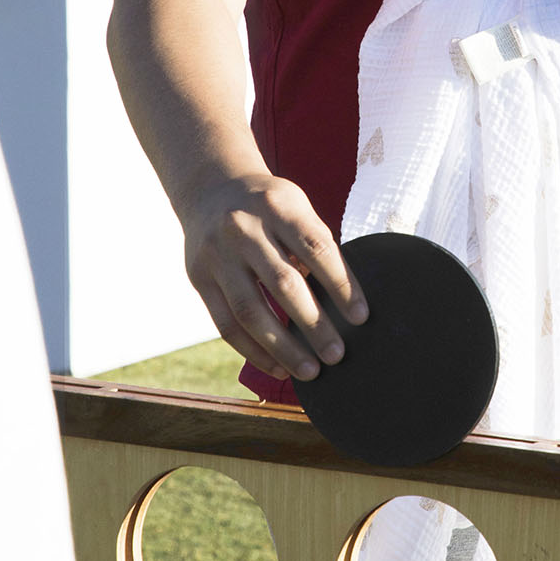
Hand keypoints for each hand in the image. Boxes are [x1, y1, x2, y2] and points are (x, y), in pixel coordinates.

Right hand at [178, 171, 367, 382]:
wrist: (211, 189)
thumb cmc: (269, 207)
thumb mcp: (295, 208)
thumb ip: (316, 245)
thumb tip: (347, 302)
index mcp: (278, 205)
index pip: (316, 249)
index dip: (341, 285)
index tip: (360, 318)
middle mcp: (244, 228)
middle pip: (283, 283)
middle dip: (314, 324)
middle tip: (338, 355)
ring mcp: (217, 254)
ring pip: (250, 311)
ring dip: (283, 348)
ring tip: (310, 372)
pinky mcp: (199, 277)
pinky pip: (226, 324)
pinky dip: (253, 351)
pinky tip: (278, 367)